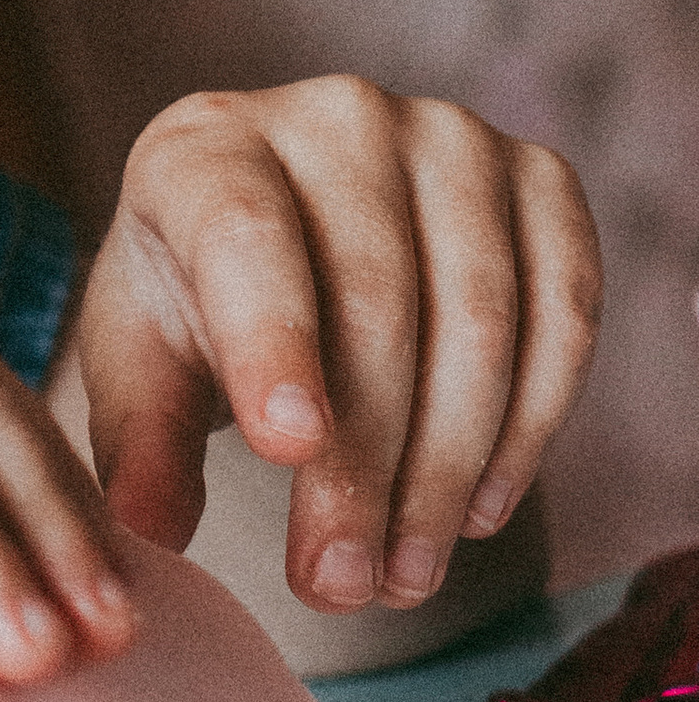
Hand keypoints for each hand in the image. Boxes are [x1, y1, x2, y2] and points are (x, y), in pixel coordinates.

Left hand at [72, 80, 600, 612]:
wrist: (281, 235)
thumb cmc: (195, 303)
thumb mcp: (141, 369)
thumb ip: (139, 445)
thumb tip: (153, 531)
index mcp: (205, 149)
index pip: (245, 240)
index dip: (272, 344)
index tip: (288, 450)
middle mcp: (335, 117)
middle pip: (374, 304)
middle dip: (363, 468)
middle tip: (343, 584)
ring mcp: (450, 138)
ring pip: (476, 318)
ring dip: (447, 468)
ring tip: (404, 574)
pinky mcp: (539, 179)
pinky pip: (562, 311)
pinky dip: (530, 425)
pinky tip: (476, 511)